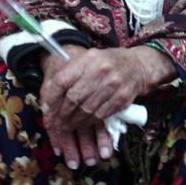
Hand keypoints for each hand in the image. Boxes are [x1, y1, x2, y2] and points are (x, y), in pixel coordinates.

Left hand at [40, 45, 109, 167]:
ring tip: (67, 126)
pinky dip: (89, 123)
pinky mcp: (121, 98)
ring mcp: (113, 85)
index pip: (62, 80)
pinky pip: (100, 116)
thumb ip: (69, 73)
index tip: (47, 107)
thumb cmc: (107, 63)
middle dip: (62, 114)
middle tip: (57, 122)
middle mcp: (101, 70)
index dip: (51, 97)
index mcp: (89, 58)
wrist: (138, 66)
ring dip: (74, 122)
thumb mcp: (88, 59)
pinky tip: (83, 123)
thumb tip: (47, 98)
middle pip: (73, 98)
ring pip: (86, 110)